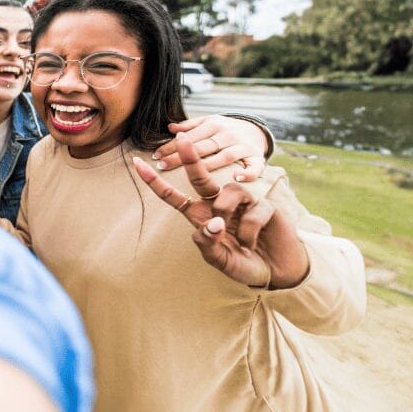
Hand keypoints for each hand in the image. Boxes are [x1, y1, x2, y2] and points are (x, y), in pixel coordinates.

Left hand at [132, 132, 308, 288]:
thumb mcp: (218, 259)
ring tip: (238, 240)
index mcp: (199, 215)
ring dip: (228, 213)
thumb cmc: (242, 264)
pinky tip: (253, 243)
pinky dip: (250, 230)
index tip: (137, 162)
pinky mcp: (264, 205)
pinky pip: (253, 209)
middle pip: (200, 178)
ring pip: (228, 191)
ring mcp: (241, 202)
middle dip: (190, 158)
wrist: (275, 271)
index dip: (155, 182)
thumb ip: (208, 243)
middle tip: (183, 140)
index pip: (173, 196)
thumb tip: (215, 222)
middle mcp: (217, 204)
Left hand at [153, 114, 266, 181]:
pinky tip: (236, 178)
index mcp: (214, 125)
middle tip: (162, 165)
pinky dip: (248, 173)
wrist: (256, 130)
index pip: (190, 136)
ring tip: (190, 175)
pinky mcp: (257, 158)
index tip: (156, 155)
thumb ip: (190, 126)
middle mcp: (228, 135)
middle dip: (181, 157)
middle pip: (203, 147)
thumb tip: (170, 128)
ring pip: (225, 156)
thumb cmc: (224, 130)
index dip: (172, 146)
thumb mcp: (209, 122)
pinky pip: (255, 167)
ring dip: (208, 166)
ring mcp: (244, 146)